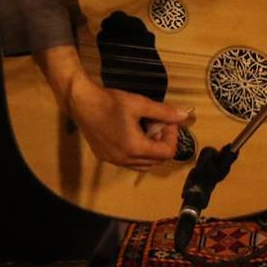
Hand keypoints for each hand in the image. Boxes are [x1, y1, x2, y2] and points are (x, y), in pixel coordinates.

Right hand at [64, 71, 192, 170]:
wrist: (81, 103)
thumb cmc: (110, 102)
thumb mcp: (140, 104)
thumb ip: (164, 112)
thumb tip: (185, 115)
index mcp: (135, 148)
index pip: (166, 152)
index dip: (172, 137)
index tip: (168, 121)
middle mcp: (125, 159)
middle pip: (156, 161)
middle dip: (162, 143)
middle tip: (158, 124)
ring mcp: (113, 161)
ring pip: (142, 164)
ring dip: (150, 150)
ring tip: (145, 130)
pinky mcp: (105, 157)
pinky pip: (128, 162)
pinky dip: (136, 153)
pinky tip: (131, 134)